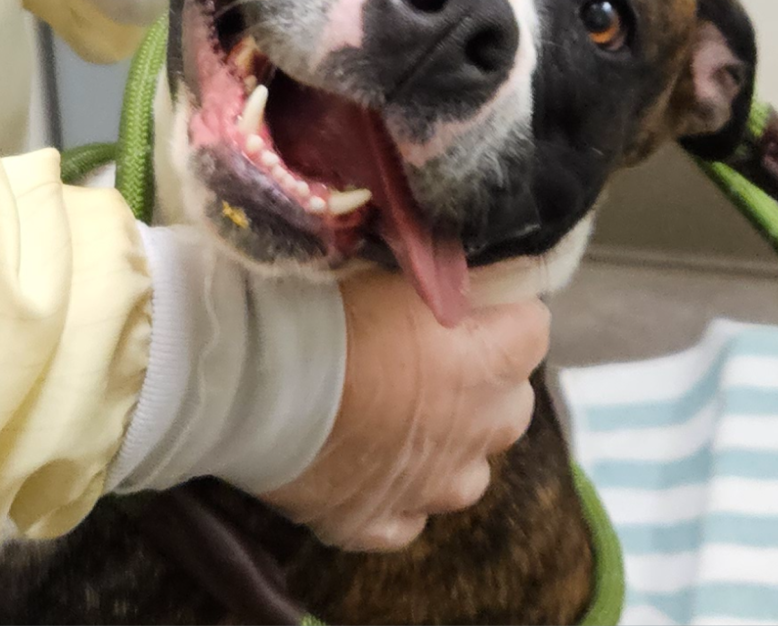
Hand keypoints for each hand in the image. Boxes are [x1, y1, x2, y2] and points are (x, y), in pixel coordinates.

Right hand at [259, 269, 549, 550]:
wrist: (245, 370)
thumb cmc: (318, 297)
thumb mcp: (391, 257)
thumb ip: (438, 264)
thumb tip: (456, 253)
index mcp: (489, 358)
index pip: (532, 326)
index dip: (499, 310)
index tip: (466, 296)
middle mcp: (475, 429)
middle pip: (510, 404)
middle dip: (483, 381)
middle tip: (430, 353)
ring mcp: (428, 487)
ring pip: (467, 472)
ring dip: (447, 445)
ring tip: (398, 415)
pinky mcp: (373, 523)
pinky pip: (404, 519)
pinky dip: (393, 495)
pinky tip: (362, 465)